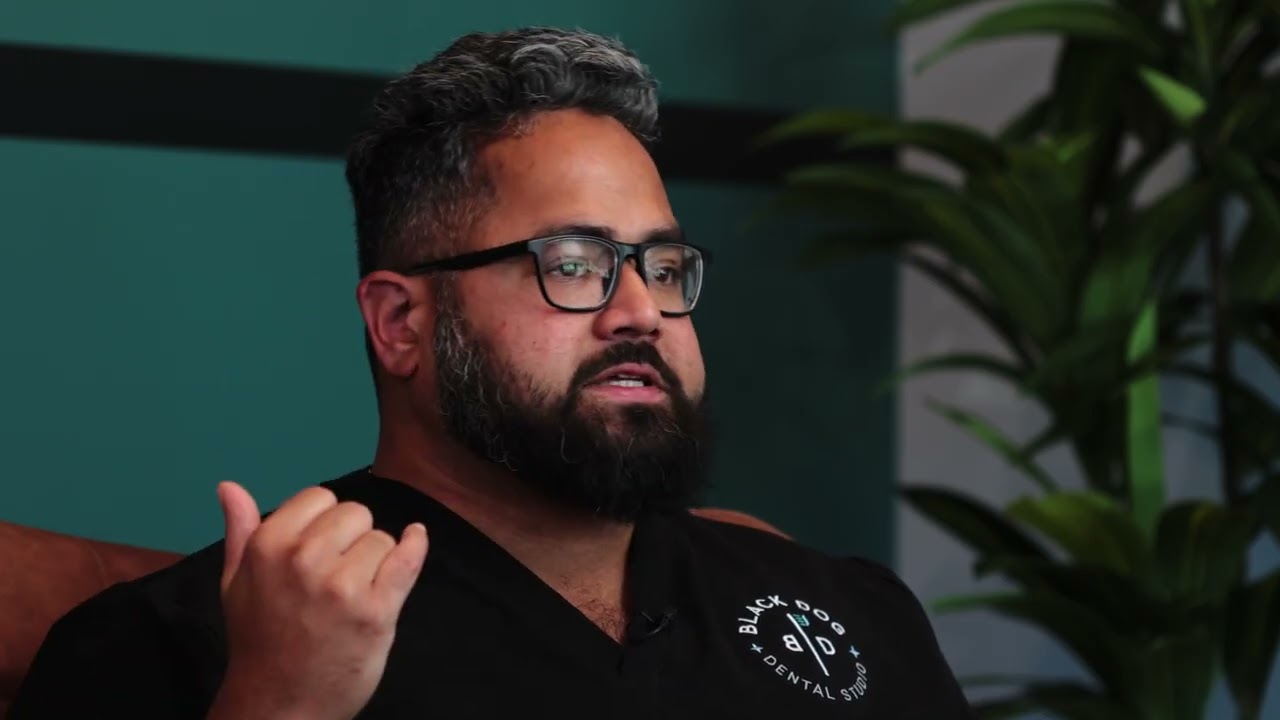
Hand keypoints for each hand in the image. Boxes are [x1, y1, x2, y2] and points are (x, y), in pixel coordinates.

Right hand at [207, 482, 427, 719]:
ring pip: (382, 538)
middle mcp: (305, 560)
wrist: (279, 705)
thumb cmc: (259, 642)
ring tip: (352, 593)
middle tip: (336, 575)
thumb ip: (241, 531)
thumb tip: (229, 486)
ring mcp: (342, 586)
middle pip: (355, 514)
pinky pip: (408, 558)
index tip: (320, 548)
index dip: (324, 521)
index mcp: (268, 546)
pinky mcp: (376, 611)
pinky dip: (416, 545)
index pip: (319, 498)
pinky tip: (416, 538)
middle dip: (351, 538)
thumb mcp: (236, 584)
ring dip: (375, 560)